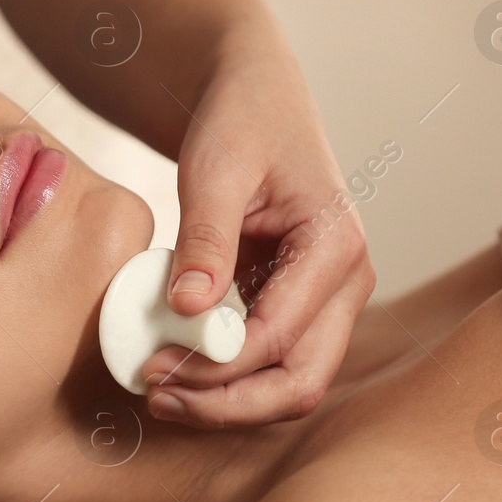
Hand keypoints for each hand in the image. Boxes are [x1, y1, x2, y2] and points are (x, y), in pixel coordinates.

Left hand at [140, 23, 374, 426]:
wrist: (253, 97)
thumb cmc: (238, 121)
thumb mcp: (213, 170)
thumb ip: (206, 238)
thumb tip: (188, 308)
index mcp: (336, 246)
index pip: (279, 337)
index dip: (215, 366)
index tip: (153, 368)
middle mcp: (347, 281)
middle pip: (300, 382)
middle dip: (227, 404)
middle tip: (156, 396)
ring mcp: (330, 298)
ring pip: (290, 383)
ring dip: (228, 401)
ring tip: (159, 391)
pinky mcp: (302, 304)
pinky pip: (273, 362)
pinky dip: (228, 379)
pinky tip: (176, 370)